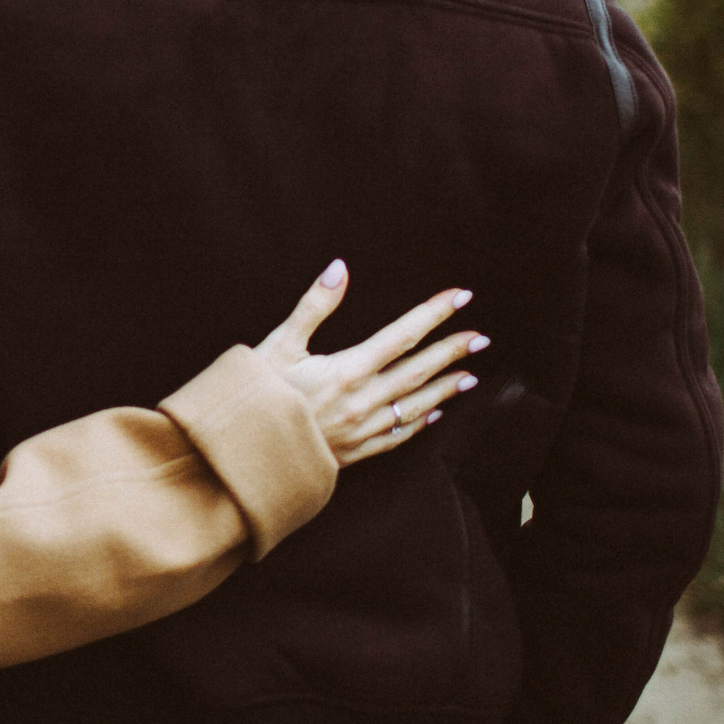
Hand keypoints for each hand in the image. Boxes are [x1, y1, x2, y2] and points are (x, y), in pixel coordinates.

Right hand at [254, 263, 487, 467]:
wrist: (243, 454)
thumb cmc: (256, 396)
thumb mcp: (279, 344)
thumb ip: (313, 306)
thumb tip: (339, 269)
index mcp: (346, 370)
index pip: (402, 335)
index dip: (434, 313)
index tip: (460, 297)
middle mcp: (362, 401)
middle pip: (418, 371)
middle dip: (452, 351)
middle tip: (480, 337)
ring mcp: (362, 430)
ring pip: (415, 405)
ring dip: (445, 388)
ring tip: (470, 375)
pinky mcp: (355, 452)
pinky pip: (398, 437)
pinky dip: (420, 423)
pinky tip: (434, 413)